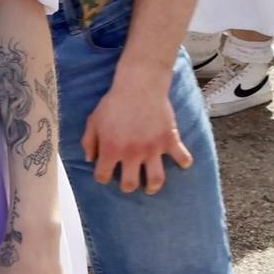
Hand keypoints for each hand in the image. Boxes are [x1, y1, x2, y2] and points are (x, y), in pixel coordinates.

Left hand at [80, 71, 190, 194]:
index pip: (103, 176)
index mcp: (111, 149)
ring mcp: (153, 148)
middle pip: (130, 184)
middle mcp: (132, 153)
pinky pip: (182, 158)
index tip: (105, 175)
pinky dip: (184, 163)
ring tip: (150, 187)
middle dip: (128, 187)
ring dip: (153, 187)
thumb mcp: (93, 121)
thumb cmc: (114, 103)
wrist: (139, 86)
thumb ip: (89, 142)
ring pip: (156, 179)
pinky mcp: (170, 140)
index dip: (102, 177)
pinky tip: (181, 164)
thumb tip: (90, 160)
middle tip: (129, 183)